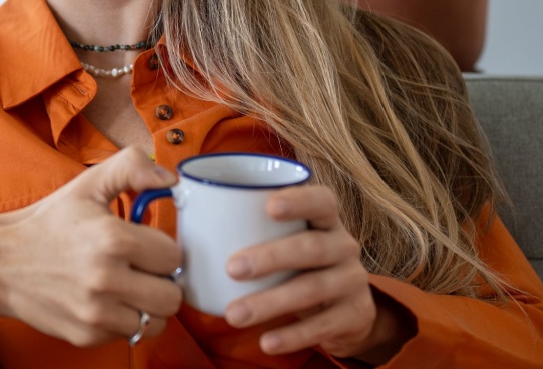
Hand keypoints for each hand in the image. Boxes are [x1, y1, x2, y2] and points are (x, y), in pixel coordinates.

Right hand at [0, 147, 183, 346]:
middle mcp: (106, 279)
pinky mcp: (86, 335)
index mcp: (113, 238)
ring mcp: (96, 313)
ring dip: (148, 306)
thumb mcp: (88, 184)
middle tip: (141, 269)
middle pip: (172, 296)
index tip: (144, 245)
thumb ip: (132, 167)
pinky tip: (106, 300)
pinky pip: (129, 335)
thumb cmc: (48, 223)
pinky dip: (124, 320)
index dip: (161, 249)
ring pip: (157, 322)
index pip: (174, 257)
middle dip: (161, 281)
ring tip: (128, 287)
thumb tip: (170, 179)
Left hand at [222, 185, 414, 362]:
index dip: (299, 200)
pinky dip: (292, 335)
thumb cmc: (299, 266)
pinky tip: (266, 342)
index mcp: (325, 221)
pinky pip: (322, 326)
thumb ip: (252, 229)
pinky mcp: (354, 314)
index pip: (322, 200)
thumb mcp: (287, 243)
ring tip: (235, 315)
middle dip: (270, 257)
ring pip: (312, 288)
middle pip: (311, 247)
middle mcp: (344, 245)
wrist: (347, 311)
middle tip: (232, 268)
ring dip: (271, 302)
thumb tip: (187, 215)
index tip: (268, 206)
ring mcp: (352, 281)